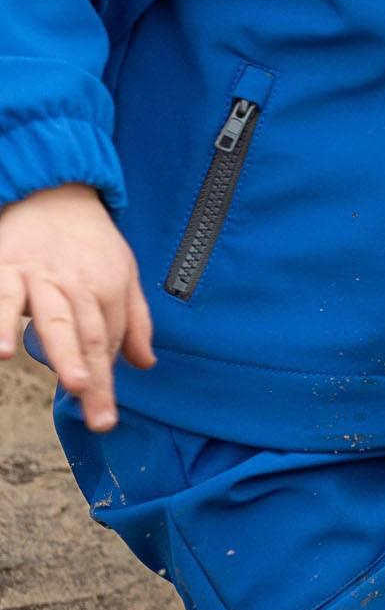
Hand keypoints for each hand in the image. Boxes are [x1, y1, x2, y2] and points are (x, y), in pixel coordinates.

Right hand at [0, 184, 154, 431]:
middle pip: (89, 336)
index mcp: (109, 287)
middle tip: (100, 416)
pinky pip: (1, 298)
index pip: (109, 340)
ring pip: (54, 319)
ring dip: (63, 353)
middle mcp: (78, 284)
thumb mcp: (124, 274)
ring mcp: (40, 277)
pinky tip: (3, 352)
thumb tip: (145, 364)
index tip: (105, 415)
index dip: (107, 377)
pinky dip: (0, 325)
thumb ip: (135, 321)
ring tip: (74, 385)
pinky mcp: (4, 269)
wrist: (53, 193)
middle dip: (94, 378)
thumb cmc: (90, 243)